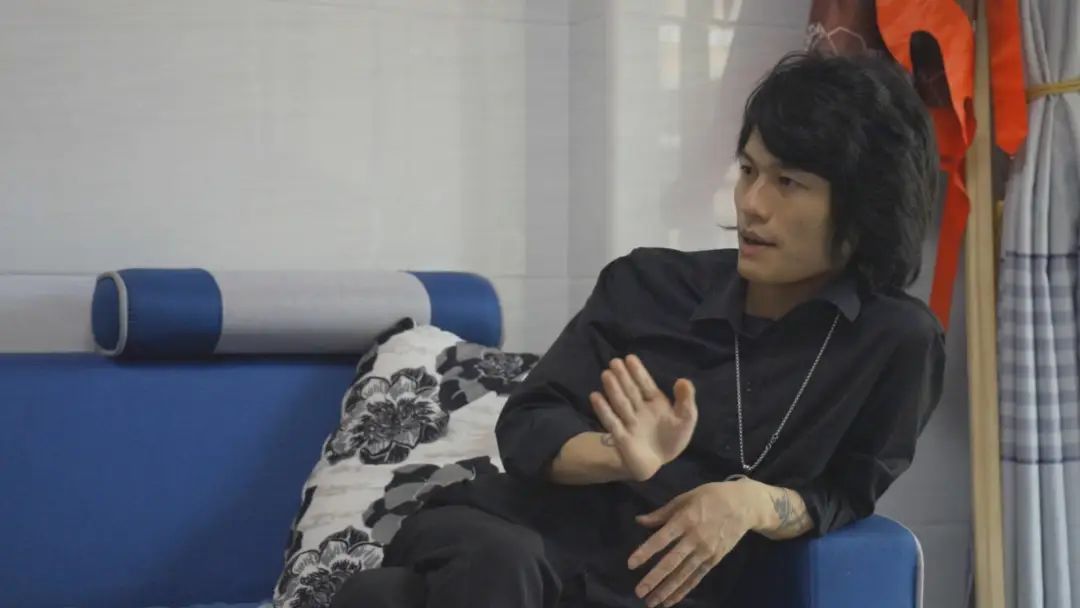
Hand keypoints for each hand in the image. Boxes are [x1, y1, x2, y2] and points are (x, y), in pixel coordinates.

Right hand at [588, 355, 697, 481]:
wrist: (658, 461)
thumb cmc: (672, 437)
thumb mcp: (686, 418)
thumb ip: (685, 400)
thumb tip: (683, 380)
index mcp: (654, 402)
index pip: (645, 384)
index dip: (638, 372)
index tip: (630, 358)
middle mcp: (639, 408)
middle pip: (630, 391)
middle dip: (623, 377)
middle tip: (614, 362)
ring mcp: (629, 422)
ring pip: (620, 403)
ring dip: (613, 389)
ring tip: (606, 374)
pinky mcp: (621, 436)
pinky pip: (611, 422)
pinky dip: (603, 409)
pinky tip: (595, 396)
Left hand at [628, 480, 759, 606]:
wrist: (744, 505)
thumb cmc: (710, 496)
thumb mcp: (685, 498)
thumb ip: (662, 513)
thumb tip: (639, 521)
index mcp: (684, 520)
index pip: (661, 539)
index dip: (645, 552)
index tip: (631, 565)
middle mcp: (694, 538)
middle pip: (671, 562)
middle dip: (654, 579)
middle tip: (639, 592)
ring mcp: (706, 551)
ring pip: (683, 574)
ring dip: (667, 590)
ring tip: (652, 602)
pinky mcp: (714, 560)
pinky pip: (696, 578)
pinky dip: (683, 590)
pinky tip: (672, 600)